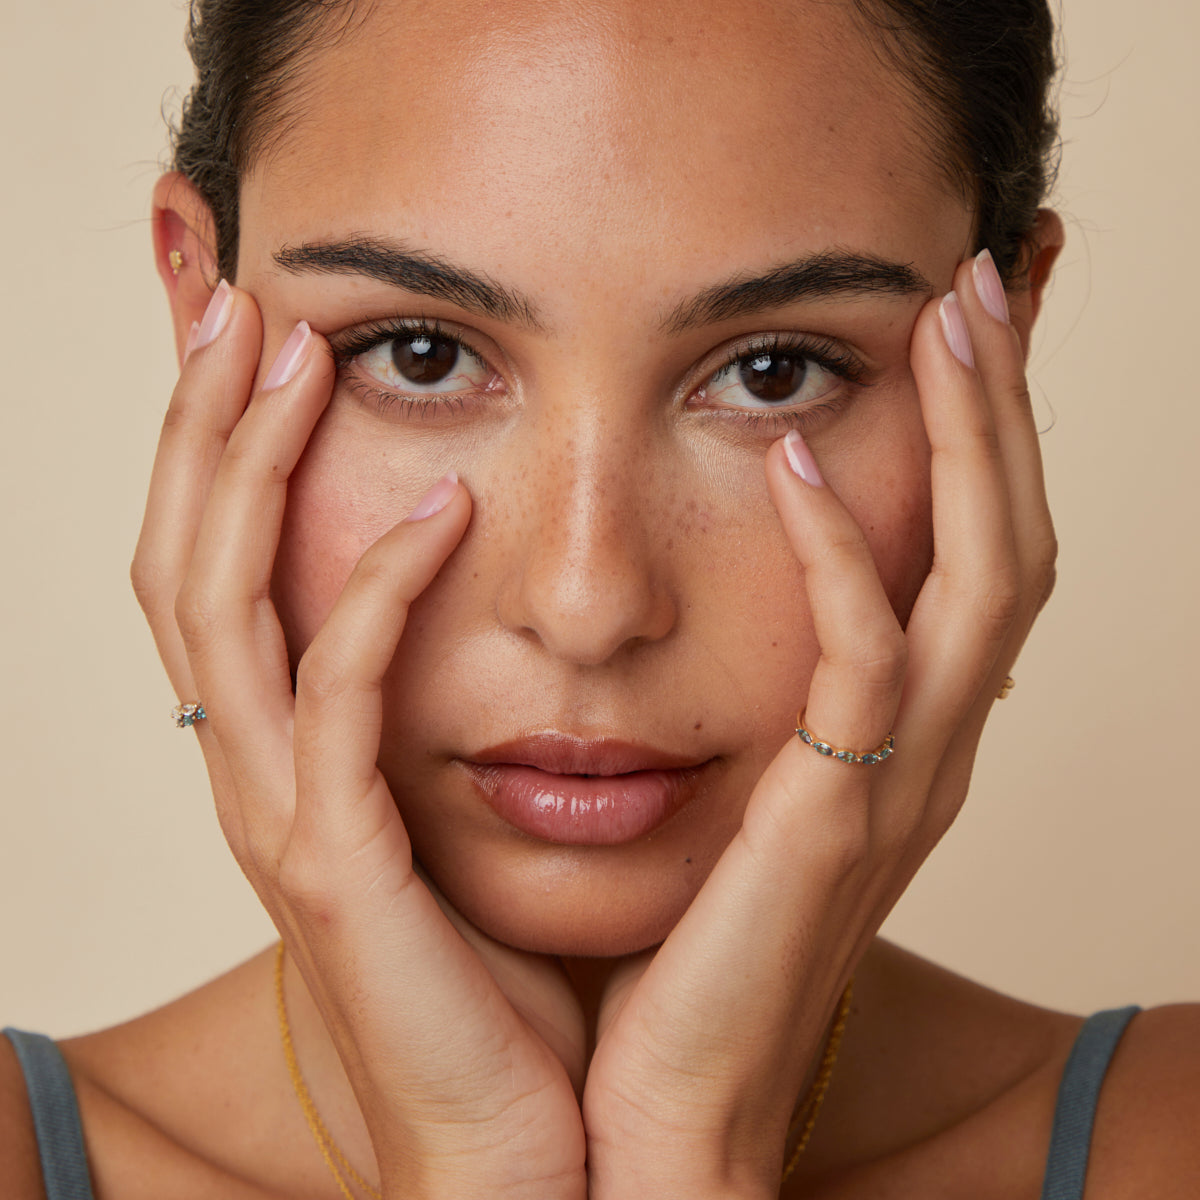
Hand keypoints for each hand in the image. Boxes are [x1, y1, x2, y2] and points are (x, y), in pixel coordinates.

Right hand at [131, 283, 586, 1199]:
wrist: (516, 1148)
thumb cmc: (499, 986)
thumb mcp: (459, 824)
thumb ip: (444, 718)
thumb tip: (484, 612)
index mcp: (284, 759)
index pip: (216, 573)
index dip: (216, 456)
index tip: (262, 345)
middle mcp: (255, 777)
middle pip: (185, 564)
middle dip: (200, 431)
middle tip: (244, 311)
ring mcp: (281, 823)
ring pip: (221, 611)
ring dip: (247, 473)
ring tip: (292, 356)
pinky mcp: (339, 871)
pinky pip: (339, 703)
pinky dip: (375, 597)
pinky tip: (437, 514)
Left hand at [580, 251, 1055, 1197]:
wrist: (664, 1114)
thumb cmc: (686, 952)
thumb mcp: (741, 800)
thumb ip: (767, 706)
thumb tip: (727, 611)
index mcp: (904, 744)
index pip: (974, 558)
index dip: (986, 442)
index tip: (955, 332)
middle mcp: (931, 755)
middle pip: (1007, 542)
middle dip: (1002, 410)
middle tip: (978, 286)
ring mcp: (899, 789)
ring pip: (977, 580)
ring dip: (968, 442)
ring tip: (941, 321)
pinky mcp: (835, 821)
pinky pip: (866, 664)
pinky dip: (840, 557)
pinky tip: (785, 464)